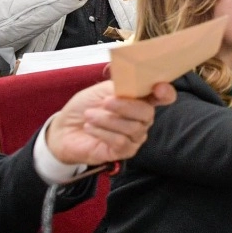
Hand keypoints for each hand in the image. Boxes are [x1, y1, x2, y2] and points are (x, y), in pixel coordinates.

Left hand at [45, 80, 178, 165]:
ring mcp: (134, 137)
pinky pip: (121, 142)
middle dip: (126, 106)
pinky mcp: (124, 152)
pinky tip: (90, 127)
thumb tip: (134, 80)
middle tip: (106, 102)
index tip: (158, 88)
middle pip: (147, 113)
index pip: (164, 97)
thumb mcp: (101, 90)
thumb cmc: (84, 108)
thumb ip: (121, 85)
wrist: (65, 129)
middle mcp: (141, 119)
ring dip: (107, 120)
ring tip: (90, 115)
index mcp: (139, 100)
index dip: (166, 92)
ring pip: (132, 128)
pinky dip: (103, 132)